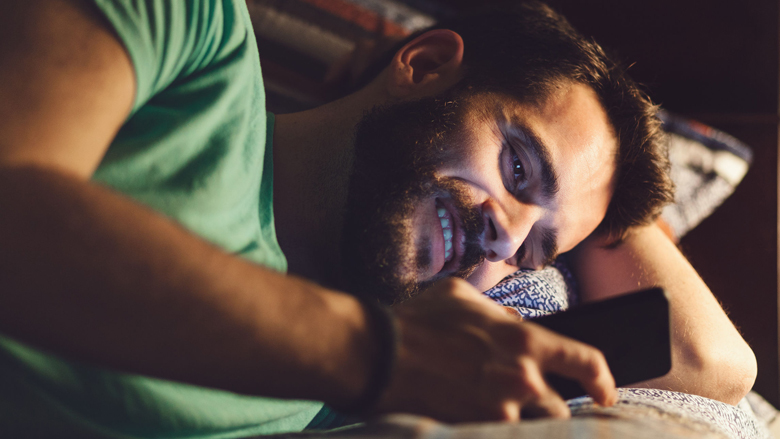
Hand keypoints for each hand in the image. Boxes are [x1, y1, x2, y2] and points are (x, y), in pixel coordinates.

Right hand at [375, 278, 616, 421]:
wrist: (377, 355)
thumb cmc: (416, 321)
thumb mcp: (460, 297)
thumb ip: (496, 312)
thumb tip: (513, 322)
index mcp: (523, 340)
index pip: (585, 361)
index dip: (602, 379)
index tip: (605, 391)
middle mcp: (521, 379)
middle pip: (560, 408)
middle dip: (548, 408)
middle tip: (525, 403)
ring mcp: (499, 411)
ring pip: (534, 428)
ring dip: (523, 422)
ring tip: (496, 412)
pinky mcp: (475, 430)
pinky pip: (500, 435)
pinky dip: (494, 429)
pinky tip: (475, 418)